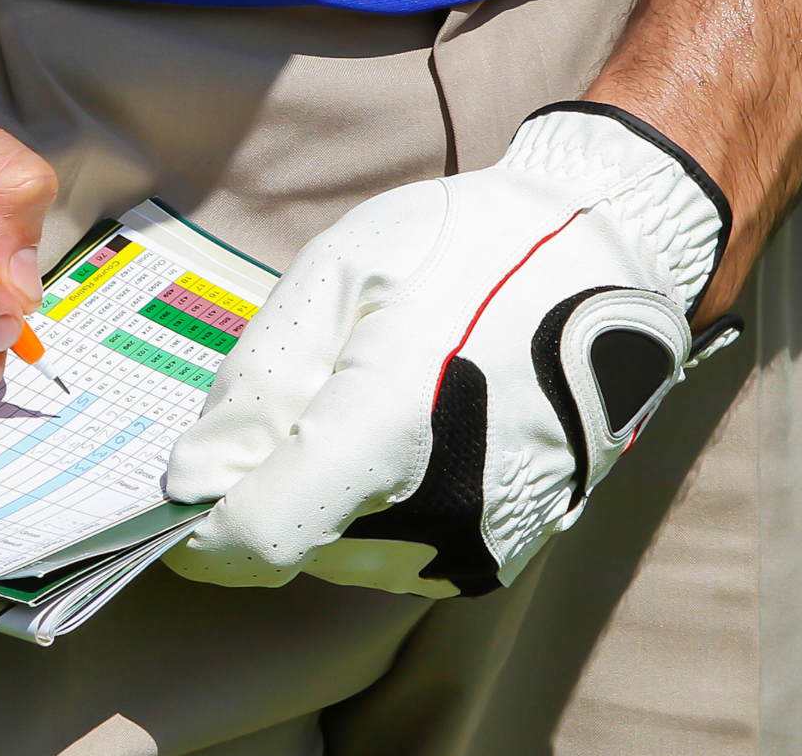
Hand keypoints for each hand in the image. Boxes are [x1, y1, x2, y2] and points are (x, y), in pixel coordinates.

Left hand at [164, 104, 734, 596]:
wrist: (615, 256)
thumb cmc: (474, 246)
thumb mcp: (340, 275)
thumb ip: (257, 385)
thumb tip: (193, 475)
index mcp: (390, 432)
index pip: (257, 537)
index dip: (202, 526)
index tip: (186, 484)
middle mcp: (440, 513)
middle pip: (292, 544)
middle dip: (267, 486)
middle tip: (311, 392)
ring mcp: (480, 543)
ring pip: (339, 556)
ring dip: (322, 498)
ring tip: (373, 399)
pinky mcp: (505, 552)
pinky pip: (395, 555)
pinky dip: (375, 509)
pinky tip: (411, 431)